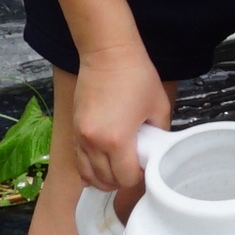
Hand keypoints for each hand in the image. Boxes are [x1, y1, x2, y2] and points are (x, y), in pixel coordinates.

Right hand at [69, 51, 165, 203]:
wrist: (107, 54)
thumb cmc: (135, 76)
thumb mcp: (158, 107)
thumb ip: (159, 134)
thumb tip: (157, 150)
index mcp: (117, 140)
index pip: (125, 178)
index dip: (138, 177)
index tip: (146, 167)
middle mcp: (94, 143)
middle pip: (106, 180)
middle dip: (122, 180)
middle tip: (134, 169)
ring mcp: (80, 137)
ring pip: (88, 174)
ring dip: (103, 178)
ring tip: (117, 172)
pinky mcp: (74, 129)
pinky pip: (78, 160)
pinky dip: (88, 169)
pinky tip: (100, 168)